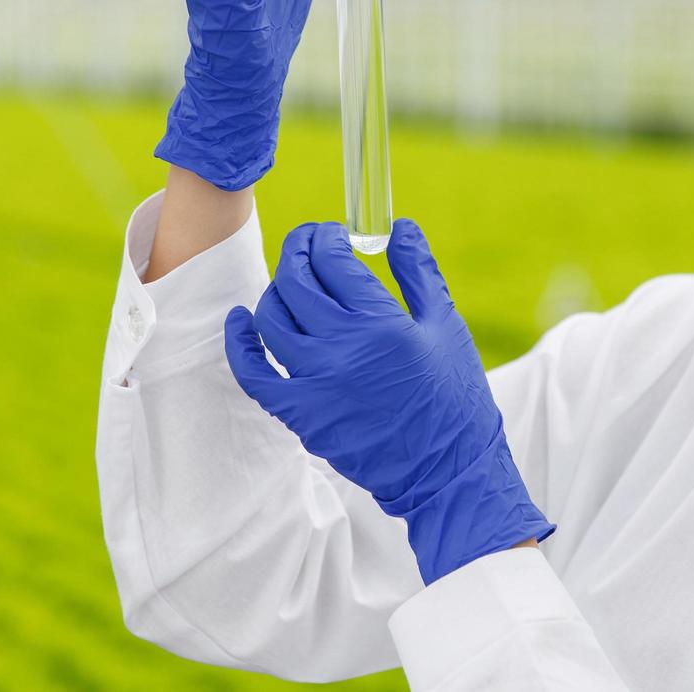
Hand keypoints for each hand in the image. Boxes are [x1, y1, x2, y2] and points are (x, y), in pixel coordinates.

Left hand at [222, 219, 556, 584]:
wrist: (446, 469)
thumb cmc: (453, 393)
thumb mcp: (445, 325)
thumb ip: (419, 271)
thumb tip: (400, 226)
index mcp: (380, 323)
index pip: (332, 260)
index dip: (326, 237)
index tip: (332, 234)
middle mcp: (340, 349)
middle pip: (296, 282)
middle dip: (298, 251)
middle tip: (308, 244)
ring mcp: (314, 384)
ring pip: (271, 319)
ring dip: (277, 290)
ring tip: (294, 283)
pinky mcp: (300, 415)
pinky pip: (253, 373)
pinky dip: (240, 343)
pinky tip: (241, 320)